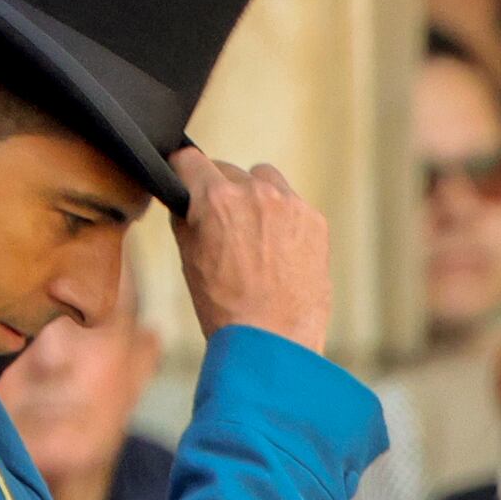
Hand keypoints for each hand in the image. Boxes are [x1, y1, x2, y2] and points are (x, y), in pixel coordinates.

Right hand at [168, 151, 331, 352]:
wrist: (273, 340)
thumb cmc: (224, 305)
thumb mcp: (187, 255)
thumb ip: (186, 214)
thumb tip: (185, 196)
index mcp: (216, 197)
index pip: (189, 159)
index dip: (184, 173)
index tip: (186, 182)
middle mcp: (256, 193)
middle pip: (229, 172)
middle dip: (222, 192)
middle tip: (224, 226)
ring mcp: (291, 206)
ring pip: (265, 181)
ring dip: (257, 198)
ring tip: (254, 235)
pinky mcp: (316, 223)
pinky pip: (293, 206)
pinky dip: (284, 219)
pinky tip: (280, 250)